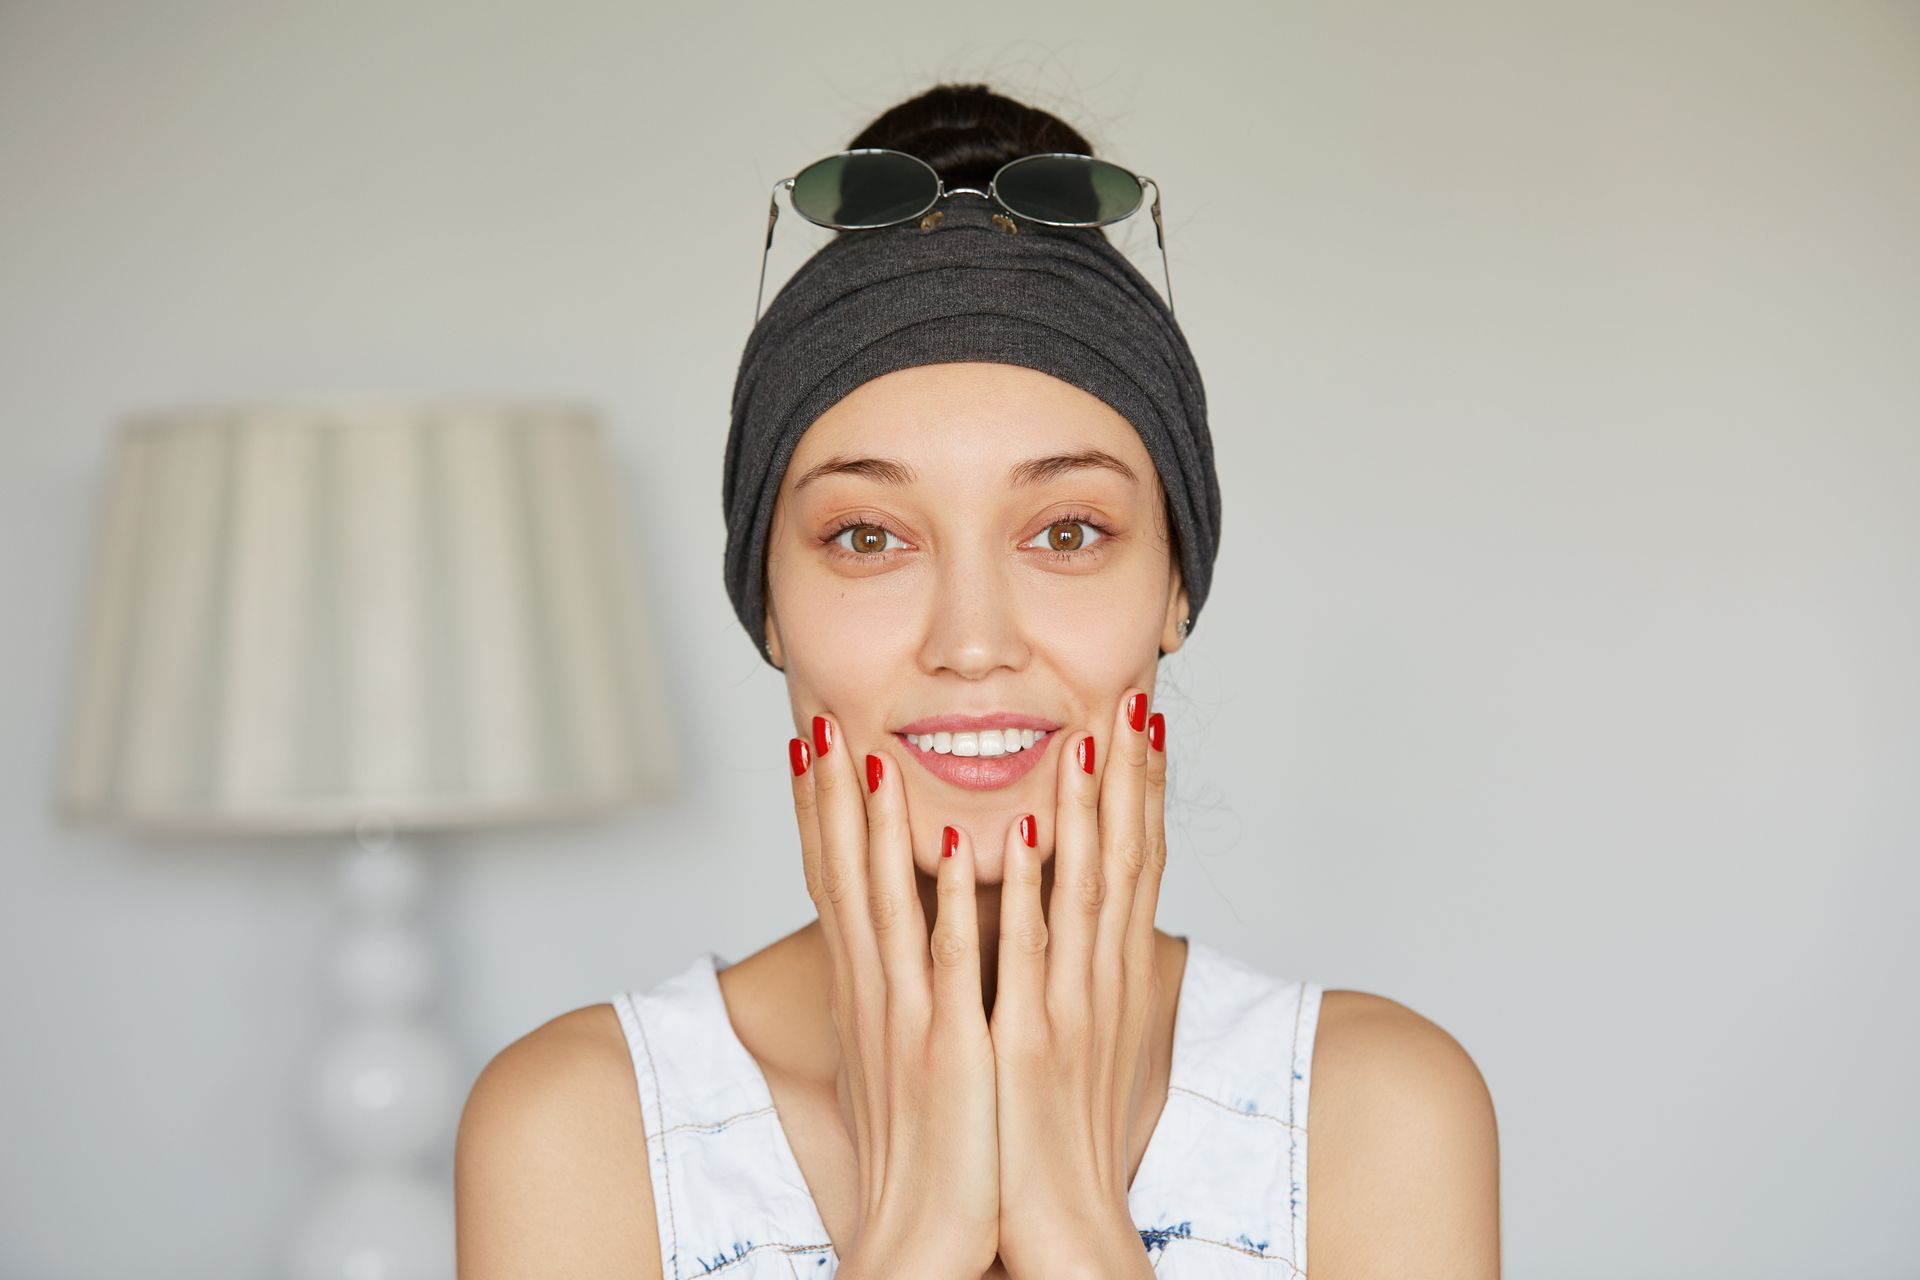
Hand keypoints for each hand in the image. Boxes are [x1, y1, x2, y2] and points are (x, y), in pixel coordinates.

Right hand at [786, 714, 1000, 1279]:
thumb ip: (902, 992)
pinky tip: (953, 845)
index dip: (819, 810)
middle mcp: (875, 994)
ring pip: (886, 900)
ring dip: (878, 824)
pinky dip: (951, 900)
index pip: (834, 880)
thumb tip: (902, 950)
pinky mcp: (949, 1046)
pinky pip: (950, 959)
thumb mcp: (903, 1054)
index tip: (811, 743)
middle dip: (830, 794)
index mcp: (867, 992)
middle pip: (842, 874)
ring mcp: (908, 1016)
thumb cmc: (925, 1149)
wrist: (920, 1239)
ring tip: (873, 749)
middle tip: (819, 717)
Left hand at [989, 689, 1168, 1278]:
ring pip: (1085, 886)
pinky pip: (1027, 950)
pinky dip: (1024, 888)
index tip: (1141, 725)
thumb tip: (1059, 927)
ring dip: (1087, 807)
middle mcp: (1100, 982)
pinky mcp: (1030, 1040)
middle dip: (1128, 776)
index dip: (1142, 791)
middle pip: (1126, 858)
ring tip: (1084, 732)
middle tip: (1129, 698)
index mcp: (1109, 979)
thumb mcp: (1074, 1042)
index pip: (1136, 865)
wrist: (1065, 1228)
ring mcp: (1069, 1007)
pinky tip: (1012, 834)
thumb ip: (1070, 977)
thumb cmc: (1058, 1137)